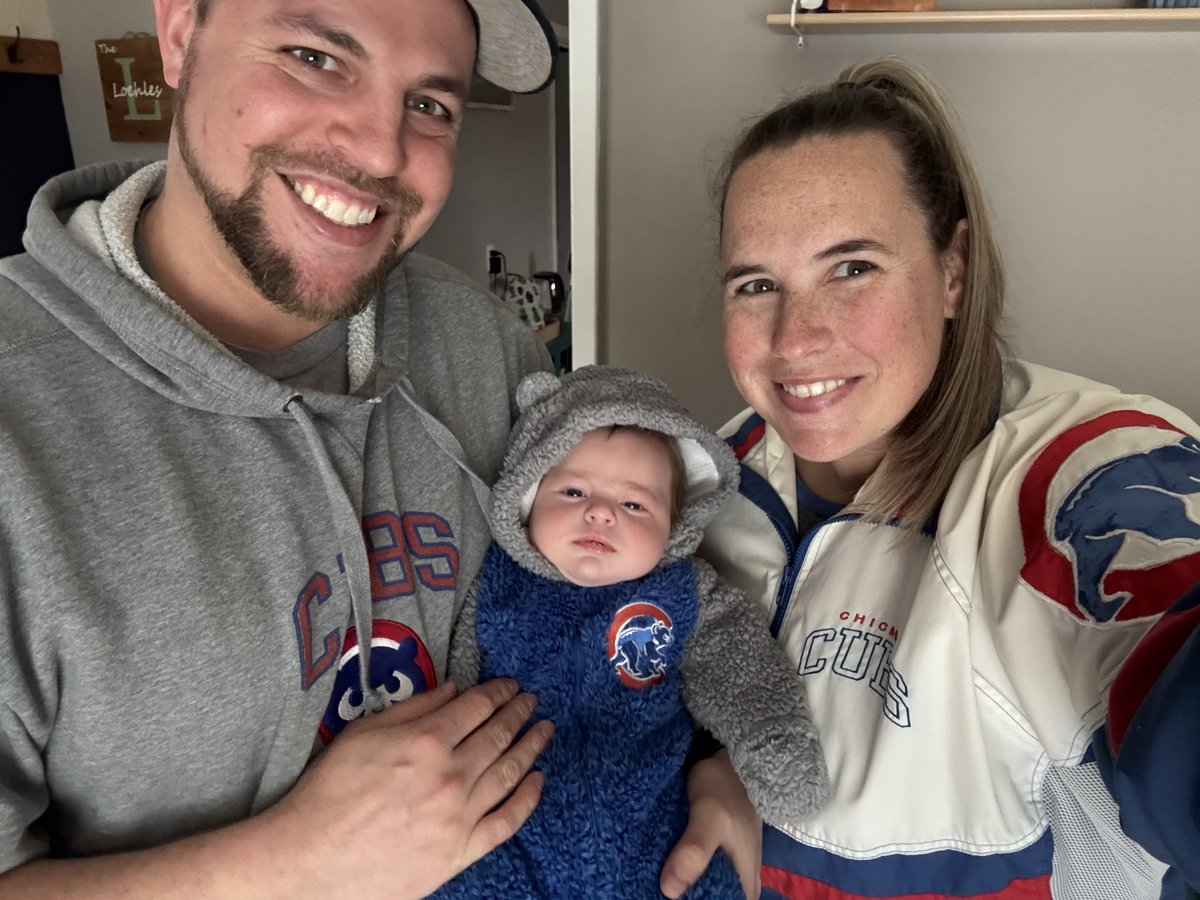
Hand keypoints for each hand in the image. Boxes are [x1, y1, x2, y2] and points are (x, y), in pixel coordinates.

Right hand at [263, 678, 552, 897]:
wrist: (311, 861)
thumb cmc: (328, 794)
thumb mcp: (363, 734)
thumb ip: (413, 709)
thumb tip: (453, 690)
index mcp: (426, 742)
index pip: (477, 707)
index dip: (498, 692)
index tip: (510, 686)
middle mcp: (451, 776)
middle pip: (498, 735)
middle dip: (519, 713)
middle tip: (531, 701)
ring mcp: (459, 816)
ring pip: (510, 773)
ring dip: (531, 747)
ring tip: (544, 731)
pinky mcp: (460, 852)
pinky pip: (507, 822)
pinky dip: (527, 799)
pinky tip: (537, 781)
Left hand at [660, 749, 761, 898]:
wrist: (735, 757)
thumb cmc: (727, 788)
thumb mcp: (710, 817)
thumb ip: (694, 851)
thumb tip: (670, 890)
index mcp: (745, 886)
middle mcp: (740, 882)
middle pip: (710, 899)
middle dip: (682, 895)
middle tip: (650, 887)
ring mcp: (728, 867)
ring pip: (701, 886)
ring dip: (680, 882)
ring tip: (650, 877)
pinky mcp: (715, 852)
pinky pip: (696, 870)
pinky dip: (680, 869)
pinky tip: (659, 865)